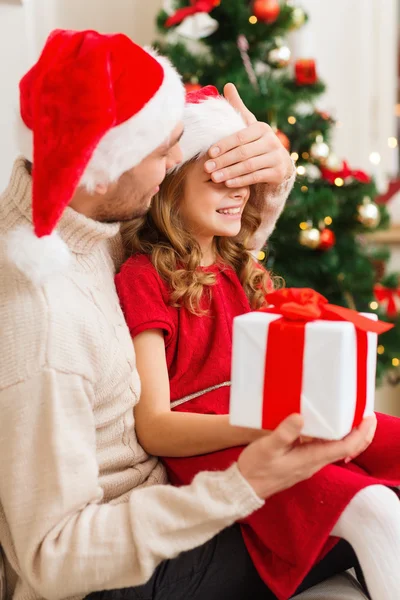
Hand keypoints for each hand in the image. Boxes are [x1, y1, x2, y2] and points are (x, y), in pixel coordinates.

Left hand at [204, 83, 293, 187]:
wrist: (279, 162)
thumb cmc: (257, 142)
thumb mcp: (249, 125)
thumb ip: (237, 108)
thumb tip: (228, 85)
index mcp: (261, 128)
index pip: (239, 137)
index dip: (224, 145)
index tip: (209, 152)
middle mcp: (271, 141)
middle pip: (243, 153)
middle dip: (223, 161)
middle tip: (207, 168)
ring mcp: (276, 157)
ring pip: (248, 166)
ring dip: (229, 172)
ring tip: (214, 177)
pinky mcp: (278, 172)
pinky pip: (256, 177)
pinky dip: (241, 181)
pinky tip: (227, 183)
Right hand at [237, 413, 376, 499]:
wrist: (245, 487)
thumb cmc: (256, 468)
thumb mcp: (268, 447)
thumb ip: (284, 433)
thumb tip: (300, 417)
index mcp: (311, 458)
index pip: (346, 447)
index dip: (361, 433)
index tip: (368, 418)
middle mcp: (315, 462)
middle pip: (347, 449)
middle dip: (360, 433)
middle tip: (365, 413)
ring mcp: (309, 463)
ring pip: (337, 448)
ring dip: (347, 433)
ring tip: (349, 414)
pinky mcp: (302, 461)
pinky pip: (324, 448)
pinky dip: (331, 436)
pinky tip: (324, 424)